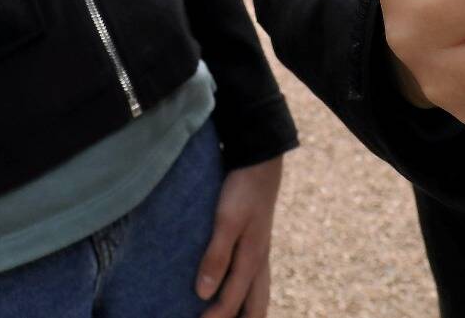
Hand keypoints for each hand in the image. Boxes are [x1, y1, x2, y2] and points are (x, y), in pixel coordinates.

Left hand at [196, 156, 282, 317]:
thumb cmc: (242, 191)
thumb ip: (216, 256)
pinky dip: (244, 295)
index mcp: (252, 261)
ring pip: (257, 296)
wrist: (260, 163)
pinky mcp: (255, 244)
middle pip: (256, 308)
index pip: (232, 302)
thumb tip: (203, 294)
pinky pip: (253, 280)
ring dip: (245, 312)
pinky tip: (230, 291)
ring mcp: (260, 254)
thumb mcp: (227, 221)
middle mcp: (259, 263)